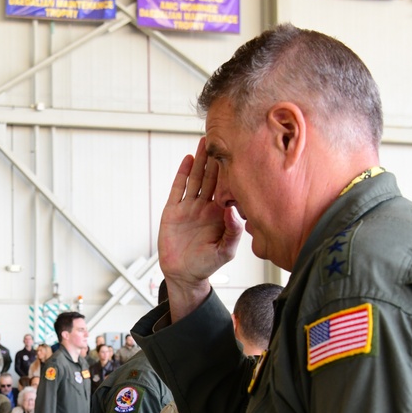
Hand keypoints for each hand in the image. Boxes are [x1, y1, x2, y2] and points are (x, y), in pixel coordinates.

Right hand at [158, 137, 243, 319]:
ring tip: (205, 142)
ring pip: (196, 178)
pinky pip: (178, 189)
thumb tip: (232, 211)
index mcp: (219, 214)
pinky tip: (188, 160)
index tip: (238, 153)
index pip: (227, 188)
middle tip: (222, 138)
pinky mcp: (173, 211)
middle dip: (216, 159)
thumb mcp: (225, 251)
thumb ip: (232, 233)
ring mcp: (189, 207)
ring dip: (201, 161)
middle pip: (212, 177)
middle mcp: (205, 207)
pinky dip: (183, 174)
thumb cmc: (206, 265)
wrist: (183, 274)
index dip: (232, 171)